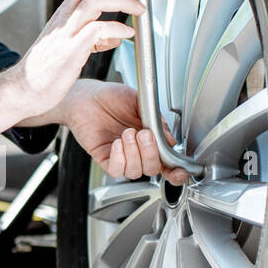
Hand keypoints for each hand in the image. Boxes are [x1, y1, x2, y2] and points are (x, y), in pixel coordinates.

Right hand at [7, 0, 142, 117]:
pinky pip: (96, 31)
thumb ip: (93, 38)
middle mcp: (64, 19)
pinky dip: (116, 29)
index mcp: (64, 16)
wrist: (22, 90)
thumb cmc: (44, 71)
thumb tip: (115, 37)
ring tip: (139, 9)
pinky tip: (127, 35)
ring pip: (93, 1)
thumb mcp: (70, 47)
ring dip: (121, 1)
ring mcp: (66, 34)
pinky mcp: (70, 52)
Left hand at [59, 79, 190, 184]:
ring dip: (133, 153)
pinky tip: (116, 143)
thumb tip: (171, 140)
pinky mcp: (105, 159)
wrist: (88, 96)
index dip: (175, 172)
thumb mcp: (140, 104)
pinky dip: (119, 158)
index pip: (167, 163)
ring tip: (127, 133)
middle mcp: (137, 151)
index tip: (179, 170)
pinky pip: (116, 170)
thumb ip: (157, 122)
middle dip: (151, 153)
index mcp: (151, 139)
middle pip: (153, 169)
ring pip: (135, 172)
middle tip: (144, 133)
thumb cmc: (113, 97)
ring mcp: (121, 156)